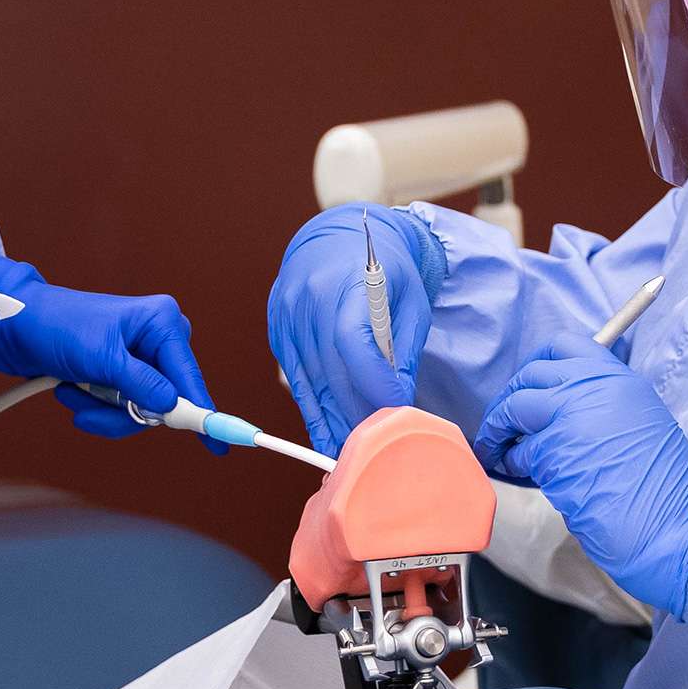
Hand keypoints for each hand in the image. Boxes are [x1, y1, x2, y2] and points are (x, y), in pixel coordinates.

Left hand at [0, 247, 222, 447]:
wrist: (15, 327)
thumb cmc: (56, 327)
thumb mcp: (99, 357)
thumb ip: (139, 383)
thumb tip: (171, 405)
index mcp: (161, 323)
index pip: (189, 376)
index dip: (203, 411)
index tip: (221, 443)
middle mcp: (158, 338)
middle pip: (166, 400)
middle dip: (126, 413)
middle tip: (90, 411)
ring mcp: (141, 358)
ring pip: (142, 411)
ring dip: (104, 412)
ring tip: (73, 393)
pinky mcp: (122, 374)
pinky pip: (124, 409)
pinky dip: (97, 408)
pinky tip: (73, 390)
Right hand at [266, 205, 432, 455]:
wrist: (338, 236)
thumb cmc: (384, 268)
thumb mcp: (409, 299)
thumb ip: (403, 347)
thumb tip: (398, 399)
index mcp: (346, 282)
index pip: (353, 341)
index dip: (372, 382)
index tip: (394, 410)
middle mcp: (308, 298)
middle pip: (330, 367)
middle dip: (354, 411)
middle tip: (375, 447)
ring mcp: (287, 314)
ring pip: (309, 378)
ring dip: (330, 418)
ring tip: (348, 452)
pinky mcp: (277, 328)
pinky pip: (295, 376)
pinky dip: (311, 407)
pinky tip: (325, 432)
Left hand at [472, 333, 687, 614]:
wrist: (674, 522)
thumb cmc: (660, 485)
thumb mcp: (639, 421)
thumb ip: (601, 403)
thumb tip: (558, 405)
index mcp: (619, 377)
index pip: (564, 346)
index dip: (537, 365)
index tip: (525, 385)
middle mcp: (595, 387)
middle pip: (531, 374)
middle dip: (509, 397)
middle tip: (502, 422)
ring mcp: (573, 415)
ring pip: (516, 407)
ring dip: (499, 429)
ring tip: (496, 449)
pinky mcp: (555, 451)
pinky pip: (520, 451)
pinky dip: (512, 462)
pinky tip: (518, 473)